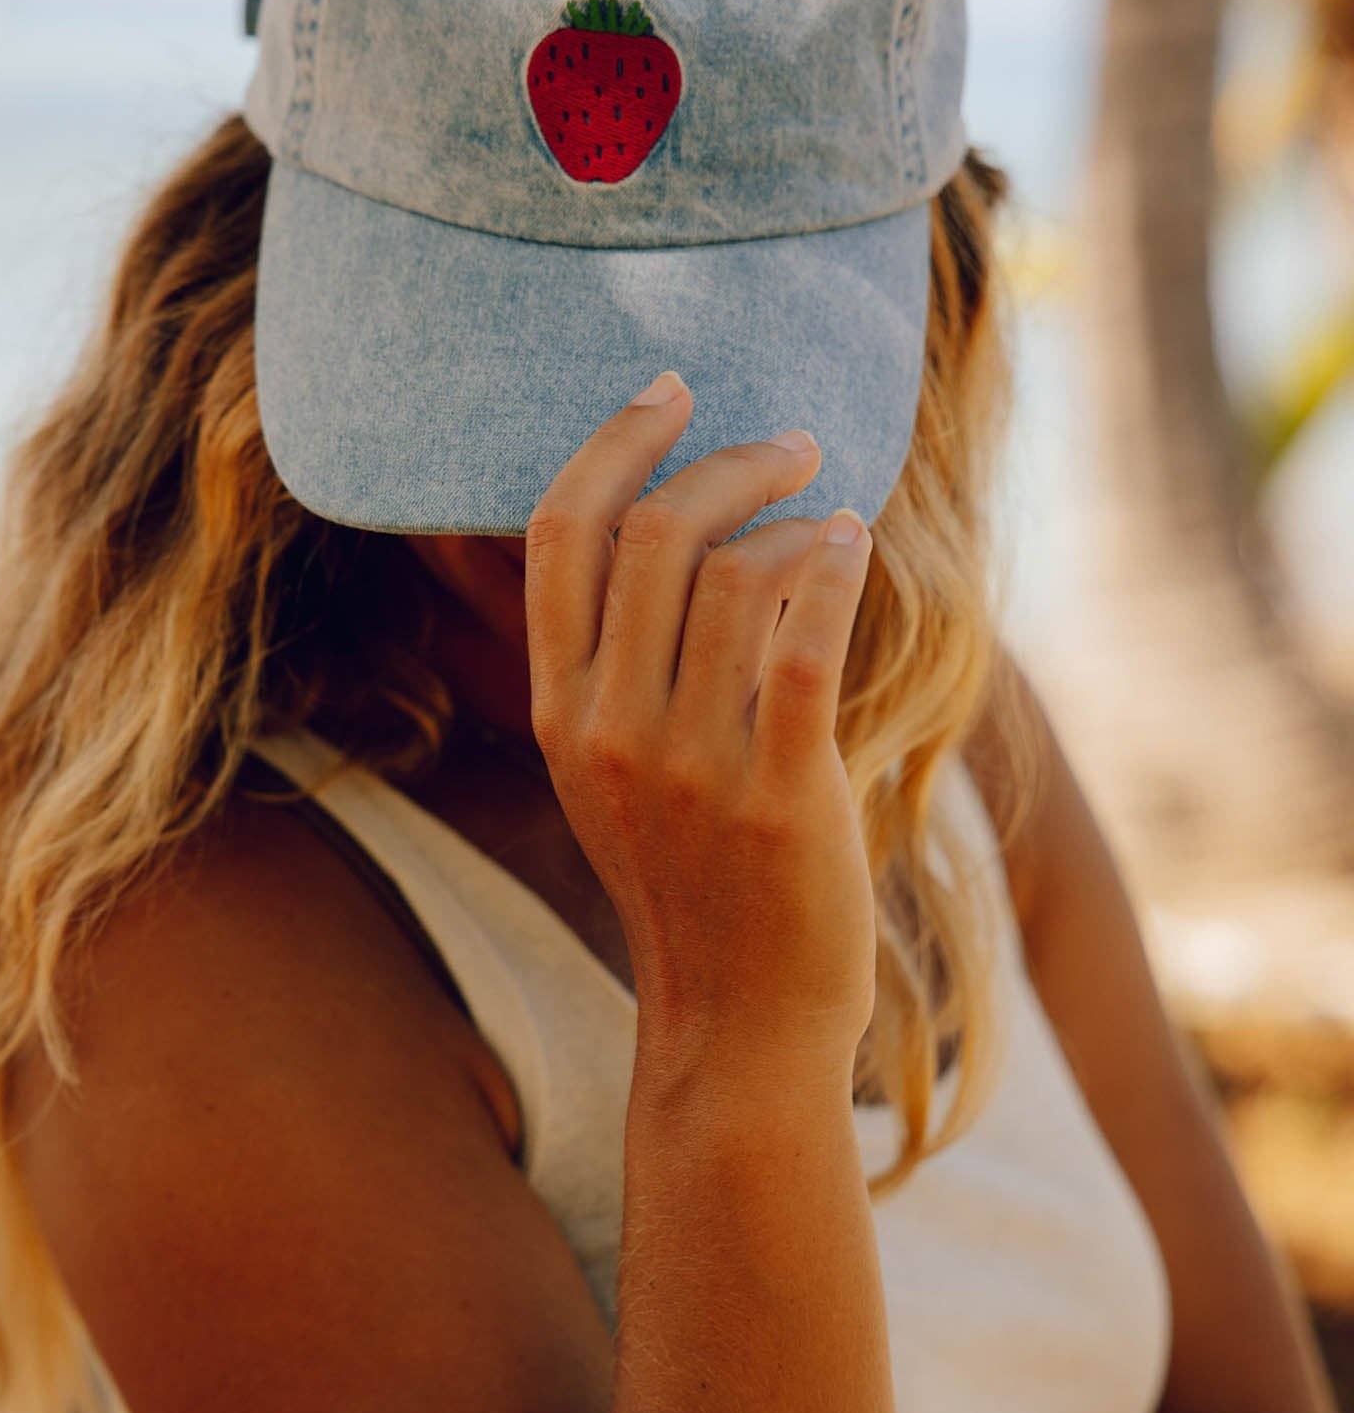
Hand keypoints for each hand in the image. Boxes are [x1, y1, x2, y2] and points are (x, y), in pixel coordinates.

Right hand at [523, 370, 877, 1064]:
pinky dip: (834, 567)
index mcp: (561, 711)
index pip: (559, 536)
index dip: (613, 443)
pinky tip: (853, 544)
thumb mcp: (610, 774)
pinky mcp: (778, 794)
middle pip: (652, 533)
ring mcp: (689, 765)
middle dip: (728, 461)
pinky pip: (805, 640)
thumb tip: (670, 534)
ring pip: (736, 572)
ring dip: (794, 515)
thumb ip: (616, 666)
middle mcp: (609, 729)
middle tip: (791, 443)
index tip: (668, 391)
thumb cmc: (692, 880)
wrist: (738, 1020)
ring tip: (831, 513)